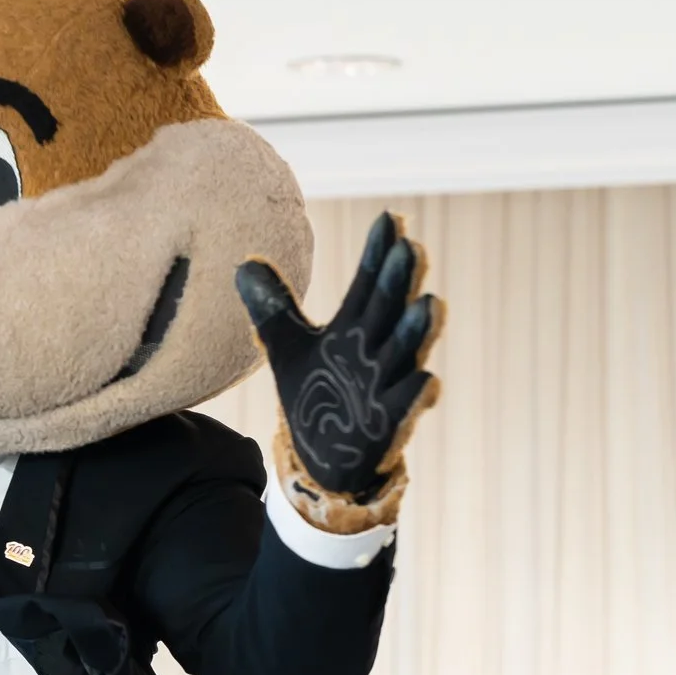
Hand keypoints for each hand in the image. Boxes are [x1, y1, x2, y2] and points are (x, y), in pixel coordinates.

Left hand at [239, 212, 443, 500]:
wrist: (326, 456)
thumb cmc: (317, 395)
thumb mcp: (289, 348)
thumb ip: (274, 309)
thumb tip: (244, 263)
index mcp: (354, 328)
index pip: (369, 283)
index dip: (379, 253)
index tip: (390, 217)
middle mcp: (376, 350)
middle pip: (390, 310)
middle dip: (401, 282)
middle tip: (412, 247)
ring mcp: (385, 385)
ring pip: (405, 354)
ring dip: (417, 331)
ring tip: (431, 302)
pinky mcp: (387, 423)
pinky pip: (405, 407)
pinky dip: (416, 396)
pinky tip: (426, 381)